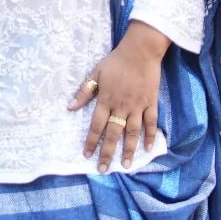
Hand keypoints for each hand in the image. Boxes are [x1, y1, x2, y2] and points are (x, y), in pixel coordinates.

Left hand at [68, 21, 169, 171]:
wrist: (141, 50)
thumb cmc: (116, 61)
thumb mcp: (96, 73)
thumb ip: (84, 92)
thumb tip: (69, 107)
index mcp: (106, 100)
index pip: (96, 125)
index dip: (91, 141)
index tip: (87, 155)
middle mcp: (121, 106)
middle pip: (113, 133)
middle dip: (107, 152)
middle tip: (104, 169)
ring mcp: (138, 106)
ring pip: (132, 132)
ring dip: (128, 149)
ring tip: (126, 165)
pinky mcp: (151, 102)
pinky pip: (151, 122)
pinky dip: (150, 135)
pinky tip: (148, 148)